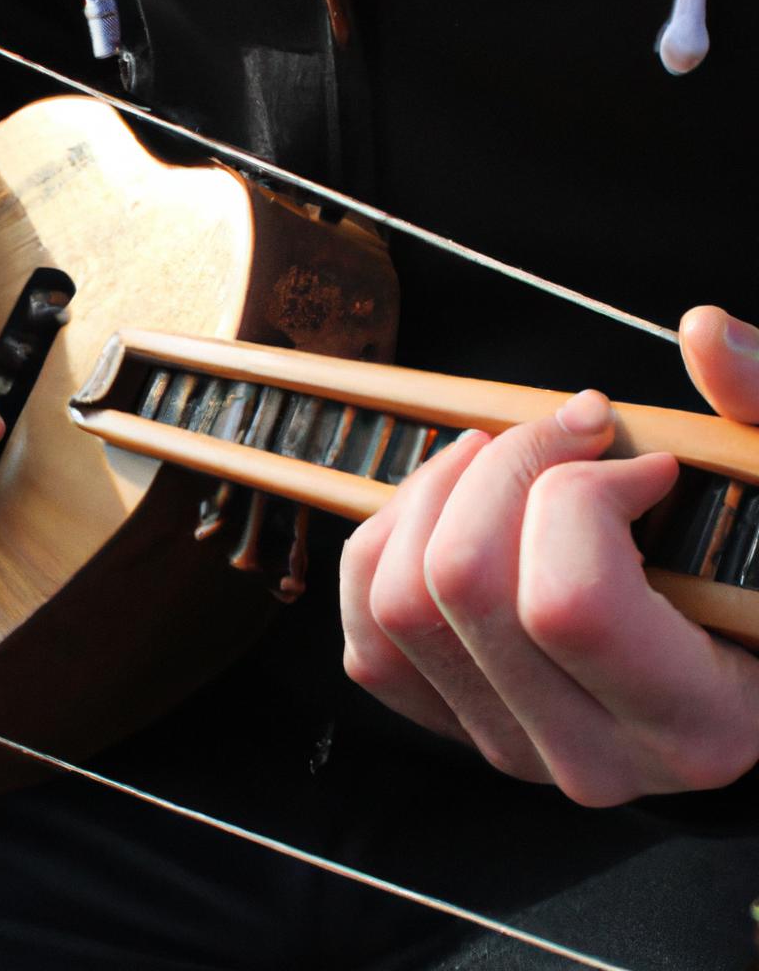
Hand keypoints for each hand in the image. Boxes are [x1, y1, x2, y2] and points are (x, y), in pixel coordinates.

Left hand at [341, 337, 758, 806]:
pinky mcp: (451, 719)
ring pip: (395, 600)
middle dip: (502, 467)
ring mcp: (505, 741)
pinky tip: (452, 507)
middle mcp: (584, 754)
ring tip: (498, 459)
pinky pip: (367, 628)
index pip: (567, 600)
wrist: (744, 677)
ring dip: (434, 495)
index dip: (583, 490)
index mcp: (692, 719)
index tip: (640, 460)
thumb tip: (704, 334)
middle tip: (560, 435)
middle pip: (461, 583)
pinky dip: (389, 542)